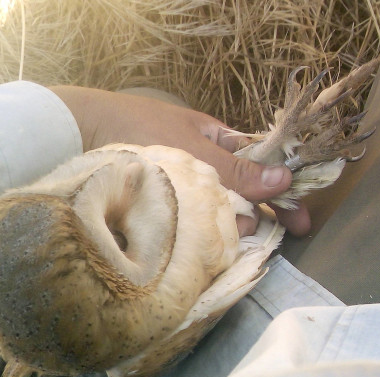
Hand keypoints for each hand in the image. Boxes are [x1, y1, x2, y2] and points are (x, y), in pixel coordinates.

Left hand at [49, 86, 310, 235]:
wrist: (78, 130)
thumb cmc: (140, 129)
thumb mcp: (194, 149)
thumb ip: (238, 171)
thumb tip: (285, 179)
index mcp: (221, 141)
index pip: (264, 168)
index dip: (283, 194)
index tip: (300, 220)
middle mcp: (207, 165)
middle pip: (245, 196)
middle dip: (257, 217)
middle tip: (257, 237)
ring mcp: (186, 185)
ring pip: (220, 212)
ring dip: (229, 227)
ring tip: (229, 240)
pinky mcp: (165, 205)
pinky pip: (195, 221)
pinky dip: (203, 233)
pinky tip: (205, 245)